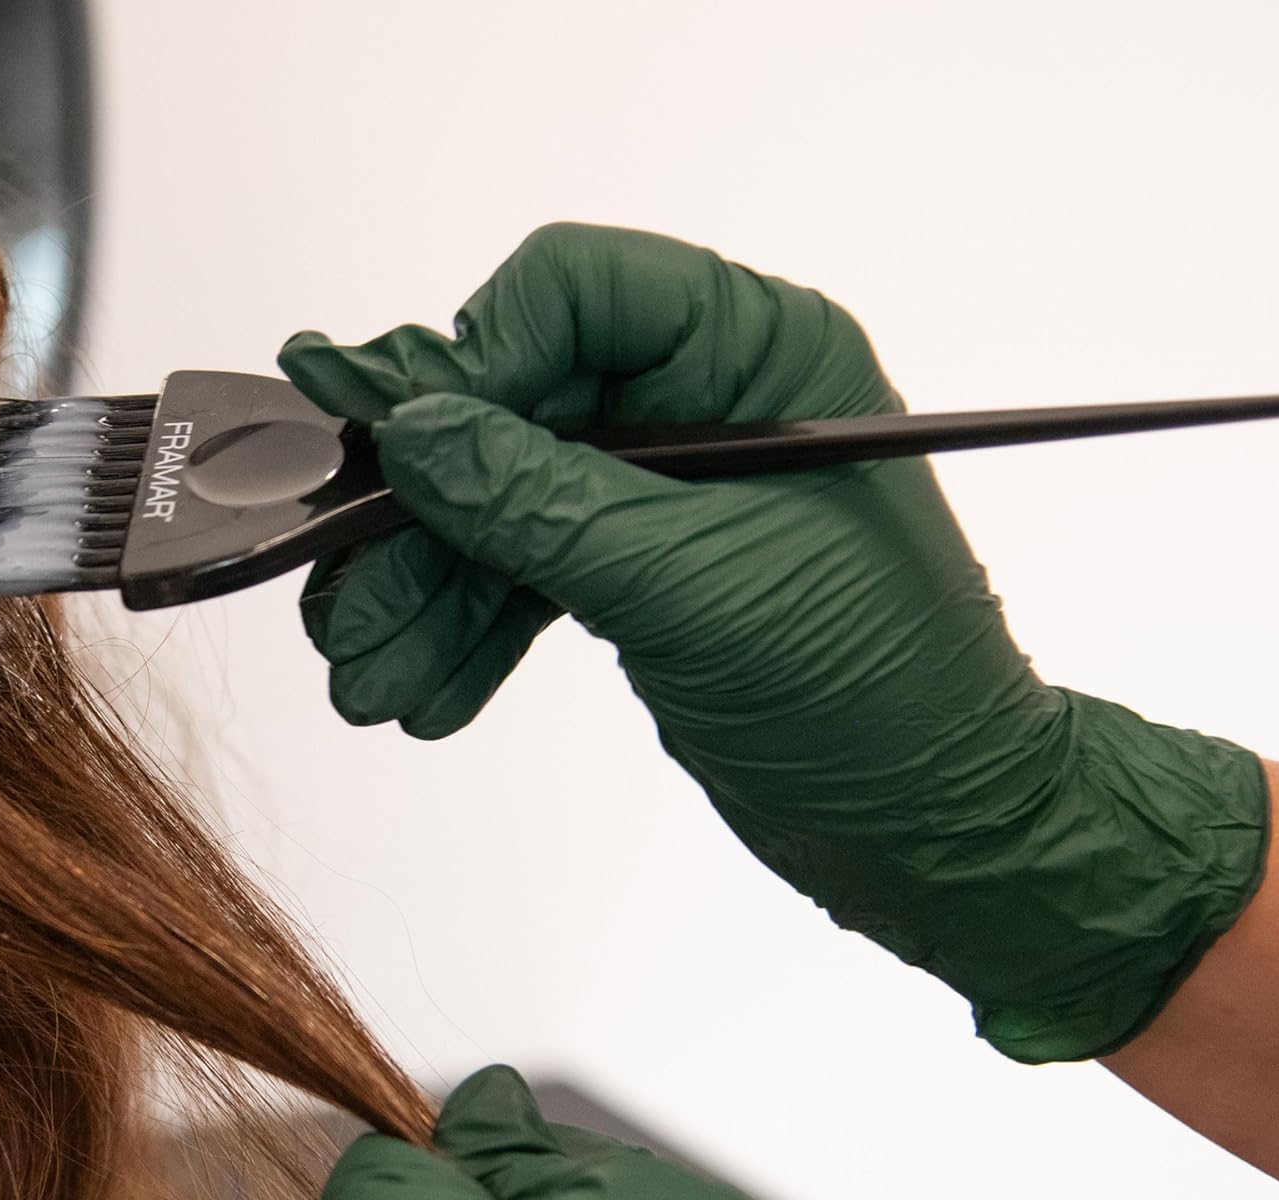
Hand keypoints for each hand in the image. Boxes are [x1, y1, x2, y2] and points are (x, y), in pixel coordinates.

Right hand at [280, 224, 1265, 1061]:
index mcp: (760, 355)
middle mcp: (711, 406)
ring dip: (428, 589)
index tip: (395, 449)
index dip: (472, 362)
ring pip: (507, 504)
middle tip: (343, 596)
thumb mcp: (696, 586)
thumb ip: (541, 501)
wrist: (935, 828)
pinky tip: (427, 688)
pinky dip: (473, 629)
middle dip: (423, 512)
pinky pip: (530, 575)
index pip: (572, 293)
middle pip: (517, 407)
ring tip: (370, 676)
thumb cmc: (883, 698)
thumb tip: (413, 432)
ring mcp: (673, 496)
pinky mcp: (649, 577)